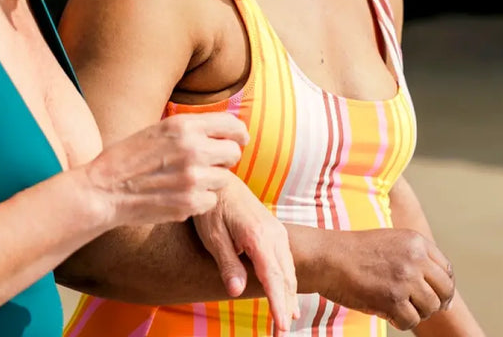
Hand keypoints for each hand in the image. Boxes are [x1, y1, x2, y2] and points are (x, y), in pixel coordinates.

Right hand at [84, 112, 248, 225]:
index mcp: (184, 125)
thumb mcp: (160, 130)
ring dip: (211, 181)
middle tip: (210, 163)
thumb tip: (224, 129)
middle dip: (225, 158)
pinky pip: (211, 200)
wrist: (104, 190)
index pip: (231, 125)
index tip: (240, 139)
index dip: (239, 134)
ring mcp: (192, 177)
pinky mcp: (189, 203)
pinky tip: (182, 195)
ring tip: (188, 180)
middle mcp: (192, 148)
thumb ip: (191, 129)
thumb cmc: (130, 157)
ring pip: (224, 179)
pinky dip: (201, 200)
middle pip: (233, 153)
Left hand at [194, 175, 298, 333]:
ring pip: (288, 269)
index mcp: (258, 237)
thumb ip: (227, 263)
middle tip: (282, 333)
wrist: (221, 181)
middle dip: (285, 306)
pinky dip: (288, 279)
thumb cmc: (213, 207)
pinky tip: (287, 293)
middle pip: (285, 277)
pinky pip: (286, 259)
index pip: (273, 278)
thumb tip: (236, 292)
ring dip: (289, 295)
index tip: (281, 328)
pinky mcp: (274, 230)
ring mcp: (276, 231)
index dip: (277, 304)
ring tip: (289, 319)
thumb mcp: (213, 235)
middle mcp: (273, 234)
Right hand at [310, 227, 454, 331]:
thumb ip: (417, 258)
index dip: (443, 288)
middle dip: (435, 303)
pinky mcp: (393, 299)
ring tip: (396, 306)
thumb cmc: (357, 251)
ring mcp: (405, 279)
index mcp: (416, 241)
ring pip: (430, 308)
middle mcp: (415, 258)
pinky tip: (387, 312)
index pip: (446, 271)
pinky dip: (400, 322)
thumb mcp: (392, 242)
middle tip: (418, 306)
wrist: (329, 257)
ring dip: (416, 312)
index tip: (436, 297)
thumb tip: (444, 294)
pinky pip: (411, 322)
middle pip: (444, 291)